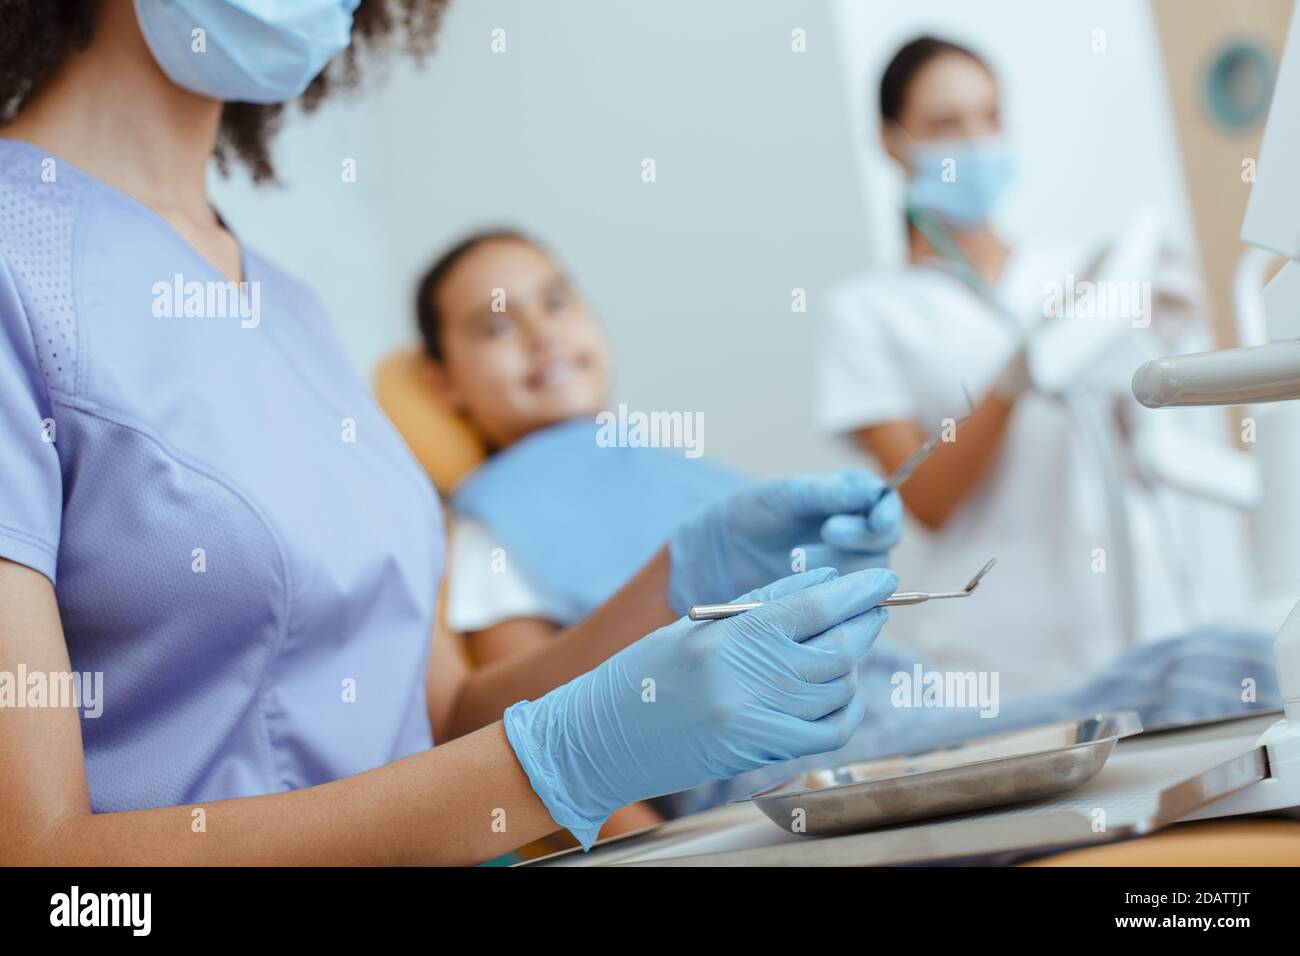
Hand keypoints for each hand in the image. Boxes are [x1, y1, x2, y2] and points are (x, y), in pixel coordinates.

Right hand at [503, 566, 897, 847]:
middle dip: (865, 623)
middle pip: (835, 648)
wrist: (600, 739)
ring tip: (848, 646)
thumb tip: (823, 581)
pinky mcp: (758, 753)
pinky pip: (827, 732)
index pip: (812, 607)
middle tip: (876, 607)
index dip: (855, 591)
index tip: (882, 578)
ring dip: (852, 664)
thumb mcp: (696, 626)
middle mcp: (744, 679)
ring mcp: (754, 721)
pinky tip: (843, 693)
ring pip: (835, 689)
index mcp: (726, 636)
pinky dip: (845, 710)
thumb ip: (760, 603)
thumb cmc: (643, 673)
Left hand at [665, 469, 901, 614]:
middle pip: (882, 544)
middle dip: (857, 539)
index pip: (885, 507)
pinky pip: (846, 602)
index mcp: (850, 500)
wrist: (718, 553)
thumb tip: (871, 492)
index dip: (883, 515)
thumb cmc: (750, 513)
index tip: (864, 522)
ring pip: (867, 575)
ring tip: (795, 558)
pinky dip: (825, 593)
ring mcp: (846, 568)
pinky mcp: (832, 598)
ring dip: (836, 566)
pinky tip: (797, 584)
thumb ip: (826, 494)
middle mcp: (856, 534)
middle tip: (827, 533)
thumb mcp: (785, 496)